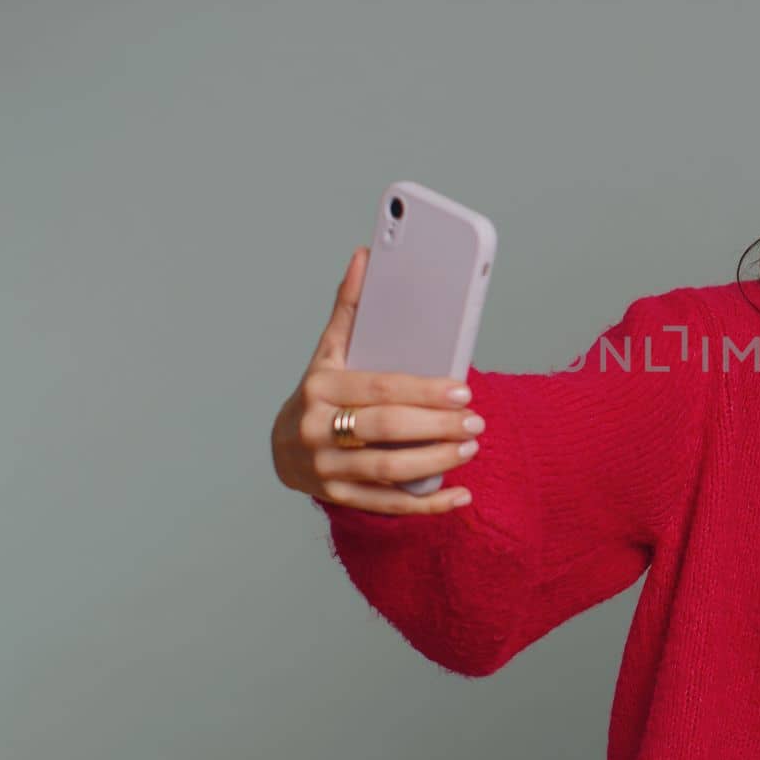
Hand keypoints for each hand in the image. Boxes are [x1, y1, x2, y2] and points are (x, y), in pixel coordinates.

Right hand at [270, 246, 484, 514]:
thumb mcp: (329, 351)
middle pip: (386, 429)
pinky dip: (427, 504)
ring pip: (387, 469)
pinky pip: (387, 504)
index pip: (380, 389)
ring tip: (471, 447)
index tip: (462, 390)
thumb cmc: (320, 393)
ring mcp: (325, 468)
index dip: (423, 391)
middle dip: (436, 426)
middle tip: (475, 422)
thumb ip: (351, 308)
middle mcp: (316, 430)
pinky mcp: (338, 497)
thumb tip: (367, 255)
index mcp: (320, 388)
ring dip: (435, 462)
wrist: (283, 448)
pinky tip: (460, 496)